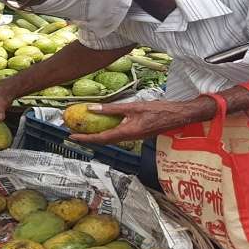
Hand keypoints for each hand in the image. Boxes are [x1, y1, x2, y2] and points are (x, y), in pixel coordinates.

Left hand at [69, 98, 216, 144]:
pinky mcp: (137, 134)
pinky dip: (108, 132)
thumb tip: (92, 108)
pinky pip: (118, 135)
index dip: (84, 139)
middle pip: (104, 141)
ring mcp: (133, 138)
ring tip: (85, 130)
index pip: (100, 138)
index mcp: (126, 133)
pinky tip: (105, 125)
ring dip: (97, 136)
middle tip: (74, 133)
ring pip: (111, 139)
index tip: (71, 137)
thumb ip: (112, 109)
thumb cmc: (157, 110)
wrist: (177, 117)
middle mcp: (128, 138)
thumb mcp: (133, 107)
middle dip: (88, 138)